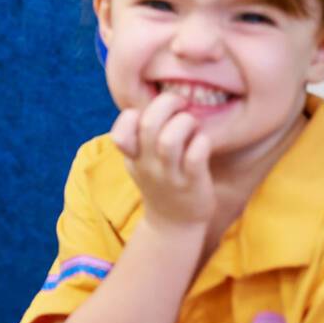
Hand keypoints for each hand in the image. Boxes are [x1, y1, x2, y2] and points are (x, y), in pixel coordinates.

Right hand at [110, 93, 213, 228]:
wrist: (173, 224)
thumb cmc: (161, 182)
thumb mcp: (140, 162)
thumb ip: (141, 135)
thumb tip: (157, 98)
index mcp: (133, 157)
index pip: (120, 131)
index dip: (133, 115)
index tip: (151, 113)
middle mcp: (147, 166)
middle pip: (148, 124)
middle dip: (167, 104)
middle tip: (181, 105)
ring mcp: (169, 176)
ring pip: (171, 139)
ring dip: (186, 123)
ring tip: (193, 125)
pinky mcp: (192, 184)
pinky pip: (196, 156)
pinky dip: (202, 142)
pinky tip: (204, 143)